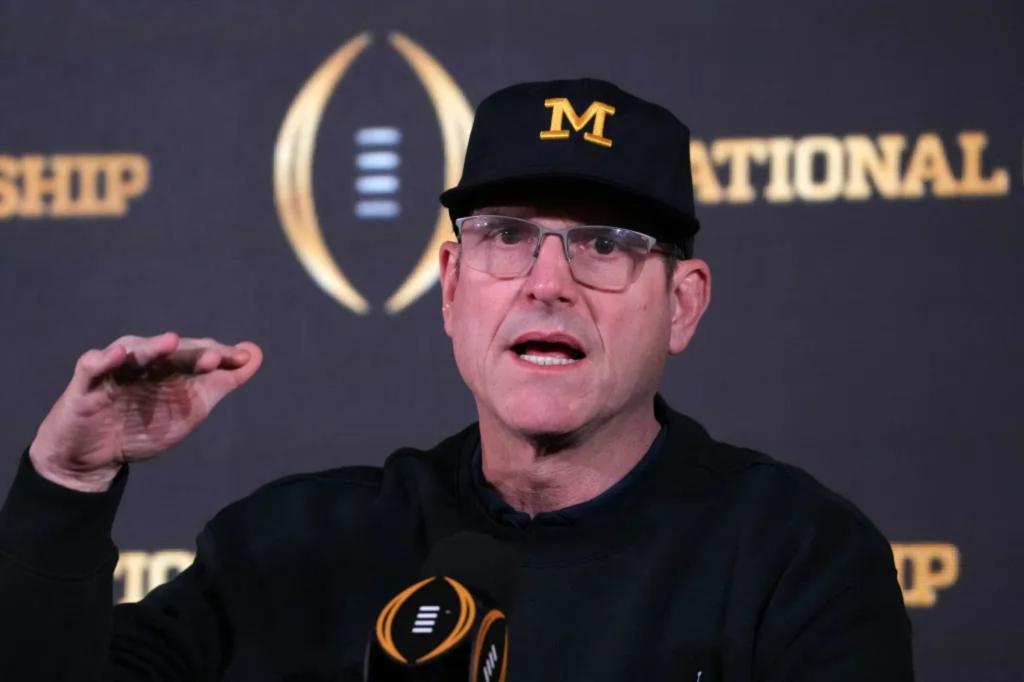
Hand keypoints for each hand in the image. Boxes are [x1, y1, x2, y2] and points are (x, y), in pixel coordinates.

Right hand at [28, 332, 262, 491]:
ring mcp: (114, 369)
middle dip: (193, 354)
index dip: (220, 354)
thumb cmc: (145, 426)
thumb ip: (222, 383)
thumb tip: (255, 355)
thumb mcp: (191, 408)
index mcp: (169, 365)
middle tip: (215, 359)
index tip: (243, 358)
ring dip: (153, 348)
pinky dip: (103, 359)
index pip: (197, 352)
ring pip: (135, 351)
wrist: (97, 458)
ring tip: (170, 342)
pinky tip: (118, 354)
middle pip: (170, 351)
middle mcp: (144, 360)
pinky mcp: (85, 384)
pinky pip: (91, 366)